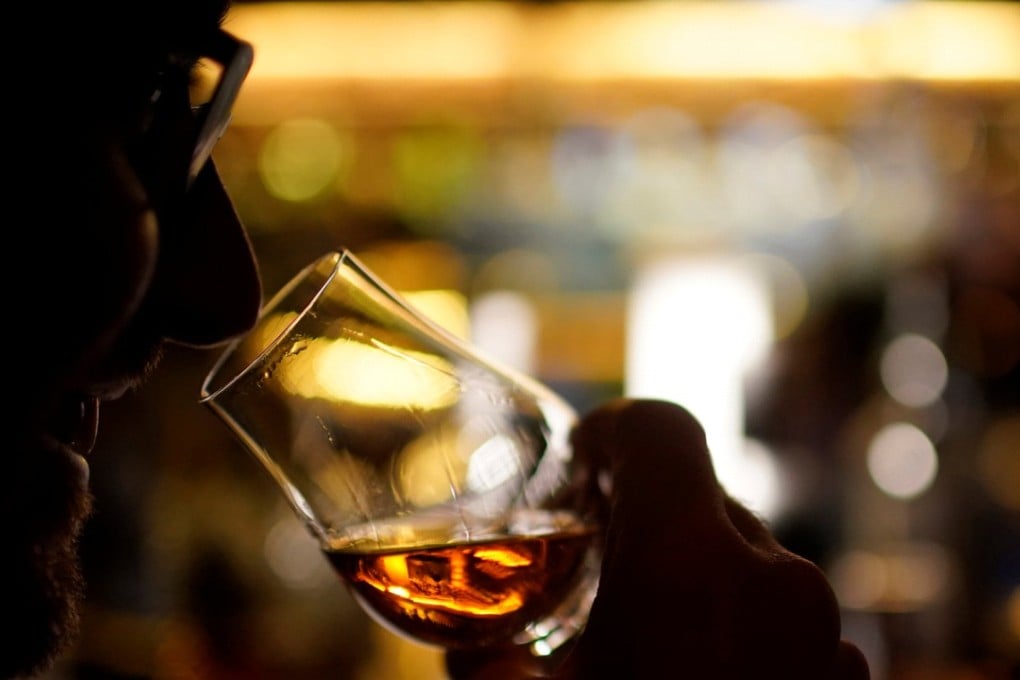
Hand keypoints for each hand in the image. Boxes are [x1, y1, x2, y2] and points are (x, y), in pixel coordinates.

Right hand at [446, 399, 869, 678]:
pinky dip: (738, 626)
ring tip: (644, 646)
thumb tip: (463, 646)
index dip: (610, 431)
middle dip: (642, 522)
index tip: (580, 466)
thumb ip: (483, 658)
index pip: (661, 428)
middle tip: (593, 572)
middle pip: (702, 497)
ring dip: (693, 579)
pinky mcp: (847, 679)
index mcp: (690, 566)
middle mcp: (777, 582)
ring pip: (747, 560)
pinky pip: (785, 617)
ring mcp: (826, 634)